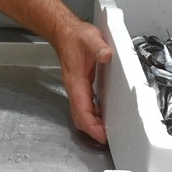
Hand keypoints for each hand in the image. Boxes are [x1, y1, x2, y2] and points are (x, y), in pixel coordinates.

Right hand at [51, 19, 112, 143]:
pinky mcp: (80, 86)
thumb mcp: (90, 38)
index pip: (81, 110)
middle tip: (107, 138)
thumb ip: (99, 46)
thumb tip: (106, 55)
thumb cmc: (76, 37)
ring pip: (81, 113)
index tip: (101, 135)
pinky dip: (92, 115)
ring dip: (92, 124)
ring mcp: (76, 88)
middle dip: (92, 130)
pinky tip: (102, 114)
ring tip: (106, 129)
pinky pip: (84, 106)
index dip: (91, 125)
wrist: (64, 33)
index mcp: (76, 81)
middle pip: (80, 117)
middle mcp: (74, 88)